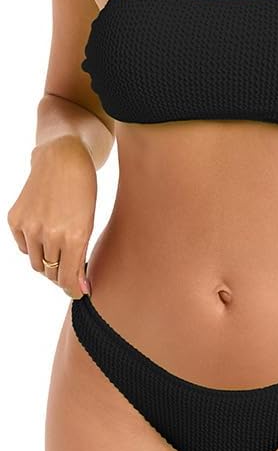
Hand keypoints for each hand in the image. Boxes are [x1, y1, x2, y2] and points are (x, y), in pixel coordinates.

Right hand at [6, 135, 96, 298]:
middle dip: (61, 276)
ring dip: (47, 263)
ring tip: (57, 251)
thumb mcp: (90, 222)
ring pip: (36, 263)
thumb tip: (80, 287)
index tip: (78, 292)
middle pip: (52, 272)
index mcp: (75, 235)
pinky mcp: (15, 220)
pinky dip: (32, 247)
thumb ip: (82, 254)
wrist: (63, 158)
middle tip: (69, 270)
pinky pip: (22, 247)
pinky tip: (43, 234)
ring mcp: (30, 226)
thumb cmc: (83, 190)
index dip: (73, 288)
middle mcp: (50, 233)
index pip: (69, 277)